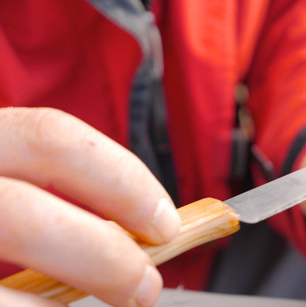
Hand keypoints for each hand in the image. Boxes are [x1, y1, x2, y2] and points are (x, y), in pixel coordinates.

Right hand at [0, 108, 180, 305]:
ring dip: (83, 286)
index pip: (53, 137)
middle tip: (146, 286)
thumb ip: (61, 197)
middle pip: (28, 212)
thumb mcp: (12, 182)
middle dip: (106, 255)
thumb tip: (146, 237)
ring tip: (123, 303)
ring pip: (16, 250)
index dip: (123, 181)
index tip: (167, 224)